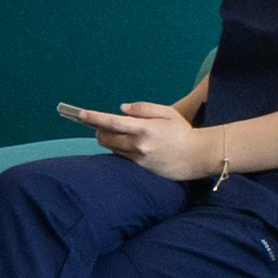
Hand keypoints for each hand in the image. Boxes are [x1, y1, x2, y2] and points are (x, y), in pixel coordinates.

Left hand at [80, 100, 211, 181]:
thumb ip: (142, 108)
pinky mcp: (140, 168)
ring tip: (116, 133)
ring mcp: (138, 159)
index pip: (111, 122)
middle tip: (99, 123)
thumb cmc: (183, 131)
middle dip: (98, 129)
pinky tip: (128, 144)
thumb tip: (121, 109)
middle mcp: (138, 145)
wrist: (197, 156)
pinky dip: (120, 149)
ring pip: (112, 149)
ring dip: (109, 140)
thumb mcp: (166, 112)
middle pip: (106, 138)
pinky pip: (122, 158)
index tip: (80, 114)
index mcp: (144, 128)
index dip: (93, 118)